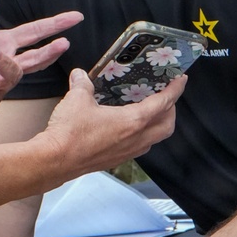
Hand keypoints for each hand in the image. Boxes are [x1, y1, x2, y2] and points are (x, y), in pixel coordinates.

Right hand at [40, 66, 185, 178]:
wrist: (55, 161)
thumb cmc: (69, 133)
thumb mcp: (77, 99)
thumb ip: (83, 84)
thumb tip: (80, 76)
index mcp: (132, 122)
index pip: (163, 104)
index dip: (175, 90)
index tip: (180, 80)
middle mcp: (135, 139)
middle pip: (167, 125)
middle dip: (171, 110)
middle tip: (165, 96)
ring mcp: (126, 152)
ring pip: (154, 139)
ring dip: (158, 125)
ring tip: (150, 111)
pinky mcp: (115, 160)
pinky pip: (139, 147)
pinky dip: (142, 136)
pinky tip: (128, 128)